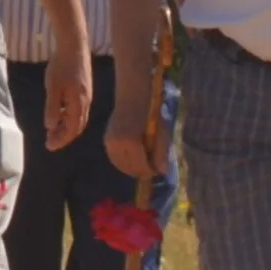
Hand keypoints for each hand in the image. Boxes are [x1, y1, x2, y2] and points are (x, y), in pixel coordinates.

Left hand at [43, 57, 97, 155]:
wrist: (73, 45)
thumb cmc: (61, 66)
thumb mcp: (52, 87)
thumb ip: (52, 108)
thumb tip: (50, 127)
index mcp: (79, 104)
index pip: (72, 130)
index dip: (61, 140)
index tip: (49, 146)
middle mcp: (86, 102)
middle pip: (77, 127)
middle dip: (64, 136)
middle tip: (49, 142)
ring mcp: (87, 95)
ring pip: (78, 118)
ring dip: (66, 126)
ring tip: (52, 130)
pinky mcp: (85, 89)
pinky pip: (79, 109)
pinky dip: (69, 116)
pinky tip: (59, 112)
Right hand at [108, 63, 169, 182]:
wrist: (132, 97)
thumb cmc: (150, 113)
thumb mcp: (161, 133)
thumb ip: (161, 153)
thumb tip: (163, 172)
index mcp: (132, 142)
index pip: (140, 166)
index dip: (150, 171)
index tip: (157, 171)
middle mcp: (117, 144)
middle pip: (129, 168)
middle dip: (141, 171)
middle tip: (151, 170)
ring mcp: (110, 142)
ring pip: (120, 165)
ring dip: (131, 168)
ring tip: (142, 165)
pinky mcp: (107, 140)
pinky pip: (114, 158)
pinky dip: (123, 162)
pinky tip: (132, 160)